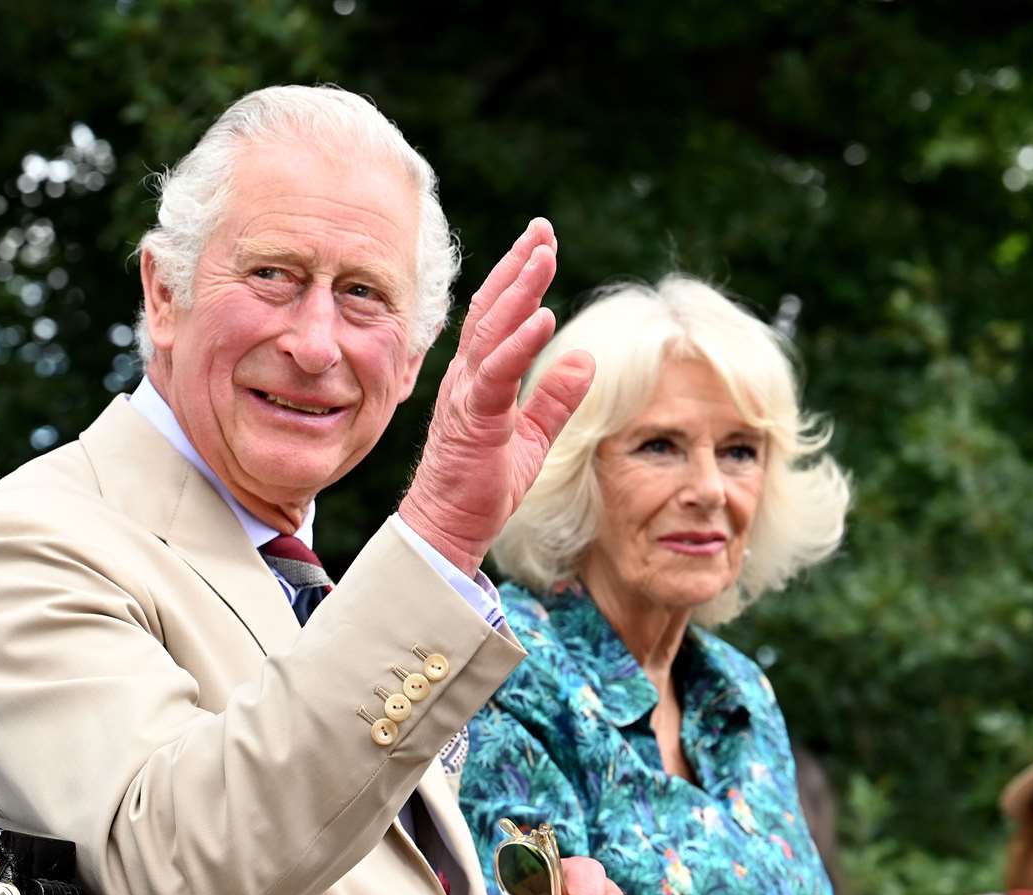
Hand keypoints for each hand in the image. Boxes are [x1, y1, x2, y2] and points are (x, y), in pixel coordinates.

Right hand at [399, 219, 593, 577]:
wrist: (447, 526)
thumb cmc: (481, 485)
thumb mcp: (531, 437)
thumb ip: (554, 398)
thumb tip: (585, 359)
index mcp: (478, 378)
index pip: (497, 316)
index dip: (517, 276)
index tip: (540, 241)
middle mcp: (466, 378)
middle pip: (492, 311)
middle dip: (517, 267)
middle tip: (542, 230)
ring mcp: (466, 396)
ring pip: (493, 333)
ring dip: (519, 292)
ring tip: (543, 256)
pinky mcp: (474, 420)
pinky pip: (497, 375)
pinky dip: (519, 345)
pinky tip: (541, 318)